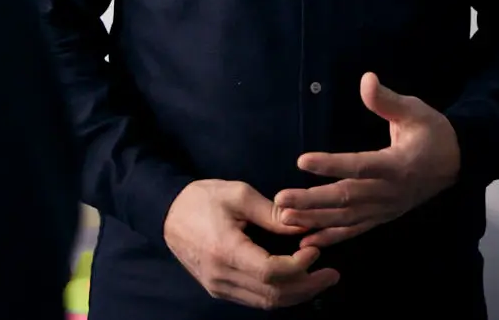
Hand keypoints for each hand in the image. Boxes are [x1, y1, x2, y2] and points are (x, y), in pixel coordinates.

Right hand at [163, 179, 339, 309]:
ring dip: (297, 294)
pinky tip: (296, 282)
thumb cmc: (202, 198)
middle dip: (307, 286)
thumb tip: (304, 225)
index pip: (271, 272)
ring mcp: (218, 287)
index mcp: (225, 250)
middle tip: (332, 274)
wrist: (166, 213)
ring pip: (265, 303)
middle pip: (272, 294)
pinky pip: (254, 300)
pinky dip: (279, 294)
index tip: (316, 250)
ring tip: (320, 280)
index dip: (299, 266)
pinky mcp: (218, 289)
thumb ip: (272, 213)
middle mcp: (221, 276)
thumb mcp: (238, 194)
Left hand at [273, 72, 461, 247]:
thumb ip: (388, 100)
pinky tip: (308, 241)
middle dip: (312, 200)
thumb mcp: (415, 111)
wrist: (456, 163)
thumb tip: (366, 79)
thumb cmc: (432, 133)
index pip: (360, 165)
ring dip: (315, 220)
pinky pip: (355, 230)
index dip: (331, 164)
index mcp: (397, 164)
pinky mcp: (383, 217)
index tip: (302, 160)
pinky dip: (331, 237)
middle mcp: (389, 192)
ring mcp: (386, 209)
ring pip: (346, 218)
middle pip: (347, 198)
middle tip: (281, 199)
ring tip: (285, 218)